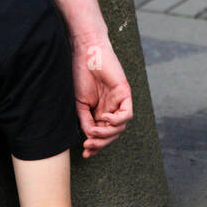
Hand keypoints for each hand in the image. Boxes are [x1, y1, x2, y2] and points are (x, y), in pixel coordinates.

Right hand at [72, 35, 132, 155]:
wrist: (84, 53)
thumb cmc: (79, 74)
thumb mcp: (79, 103)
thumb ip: (85, 120)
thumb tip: (89, 137)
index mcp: (99, 112)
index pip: (102, 135)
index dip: (95, 146)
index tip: (85, 153)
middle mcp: (111, 109)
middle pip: (111, 134)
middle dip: (100, 143)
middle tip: (88, 145)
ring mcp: (118, 102)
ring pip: (119, 127)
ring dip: (106, 133)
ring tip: (93, 131)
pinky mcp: (125, 94)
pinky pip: (126, 114)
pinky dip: (117, 120)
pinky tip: (104, 118)